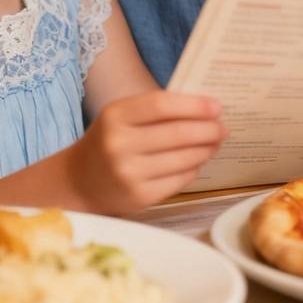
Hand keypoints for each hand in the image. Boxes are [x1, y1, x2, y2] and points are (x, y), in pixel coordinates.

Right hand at [68, 92, 225, 213]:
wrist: (79, 181)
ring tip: (215, 142)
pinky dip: (193, 168)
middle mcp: (119, 145)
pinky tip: (197, 161)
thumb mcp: (121, 117)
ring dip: (205, 149)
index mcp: (115, 116)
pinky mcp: (140, 197)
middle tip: (223, 127)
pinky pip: (179, 180)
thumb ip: (155, 110)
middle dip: (207, 129)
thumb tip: (203, 108)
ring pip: (183, 159)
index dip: (193, 105)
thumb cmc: (108, 140)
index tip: (216, 106)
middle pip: (177, 134)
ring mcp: (129, 174)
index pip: (161, 105)